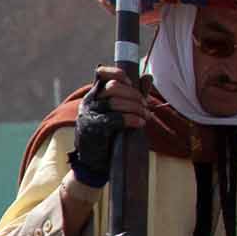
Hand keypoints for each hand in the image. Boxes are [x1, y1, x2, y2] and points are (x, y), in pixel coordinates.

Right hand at [70, 67, 145, 187]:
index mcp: (94, 95)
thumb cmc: (109, 134)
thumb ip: (133, 93)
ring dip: (136, 108)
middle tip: (145, 105)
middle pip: (113, 87)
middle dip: (134, 94)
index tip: (131, 83)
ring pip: (115, 102)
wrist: (94, 162)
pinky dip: (131, 119)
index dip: (118, 74)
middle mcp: (88, 102)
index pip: (101, 74)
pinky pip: (115, 119)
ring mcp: (89, 115)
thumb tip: (148, 76)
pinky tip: (140, 123)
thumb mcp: (120, 111)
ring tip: (146, 116)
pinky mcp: (93, 129)